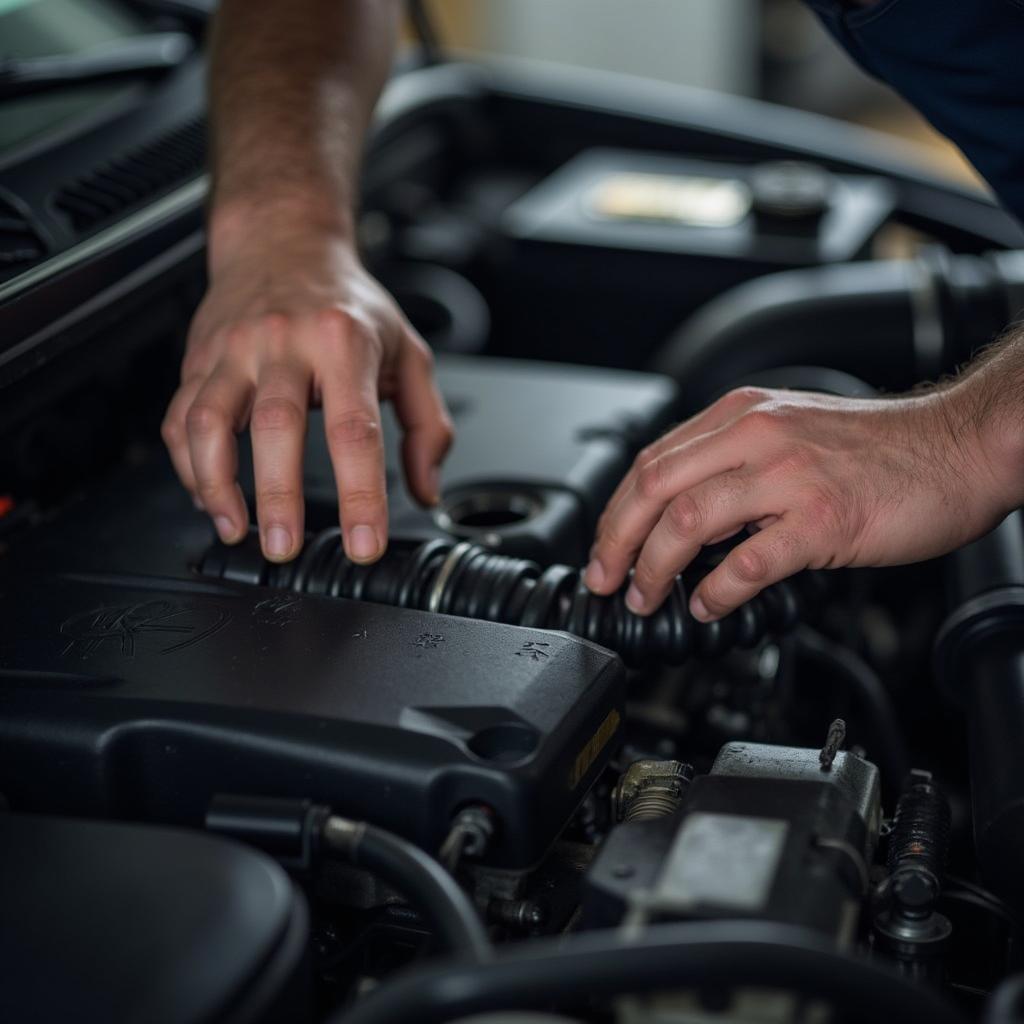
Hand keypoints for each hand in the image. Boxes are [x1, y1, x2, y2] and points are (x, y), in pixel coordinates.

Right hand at [161, 206, 451, 563]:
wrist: (284, 242)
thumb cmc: (348, 305)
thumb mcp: (407, 353)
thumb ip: (426, 425)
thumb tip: (426, 490)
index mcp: (344, 342)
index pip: (356, 430)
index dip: (361, 494)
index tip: (364, 542)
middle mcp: (284, 342)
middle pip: (276, 426)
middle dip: (279, 496)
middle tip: (286, 547)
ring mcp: (234, 349)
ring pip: (210, 420)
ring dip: (217, 485)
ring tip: (235, 529)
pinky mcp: (199, 359)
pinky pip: (181, 418)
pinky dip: (189, 466)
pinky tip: (209, 496)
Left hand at [585, 381, 1014, 621]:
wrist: (957, 448)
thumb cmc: (880, 449)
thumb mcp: (790, 434)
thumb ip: (735, 465)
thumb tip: (683, 521)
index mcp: (743, 416)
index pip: (653, 461)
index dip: (616, 511)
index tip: (604, 548)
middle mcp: (758, 436)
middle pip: (654, 487)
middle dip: (616, 541)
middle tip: (605, 579)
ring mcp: (789, 476)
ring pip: (688, 521)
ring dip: (654, 567)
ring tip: (647, 598)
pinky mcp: (822, 518)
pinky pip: (749, 561)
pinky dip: (716, 590)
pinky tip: (708, 606)